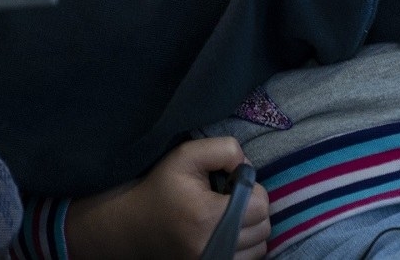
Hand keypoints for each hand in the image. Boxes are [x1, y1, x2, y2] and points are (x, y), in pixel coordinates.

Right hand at [64, 137, 269, 259]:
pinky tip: (226, 232)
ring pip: (260, 244)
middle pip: (263, 225)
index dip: (251, 188)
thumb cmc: (161, 188)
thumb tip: (249, 167)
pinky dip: (245, 245)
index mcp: (207, 216)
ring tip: (226, 216)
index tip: (230, 184)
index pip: (260, 204)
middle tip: (227, 199)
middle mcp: (214, 246)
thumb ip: (222, 149)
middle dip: (252, 207)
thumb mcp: (185, 155)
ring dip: (250, 227)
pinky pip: (250, 258)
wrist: (135, 227)